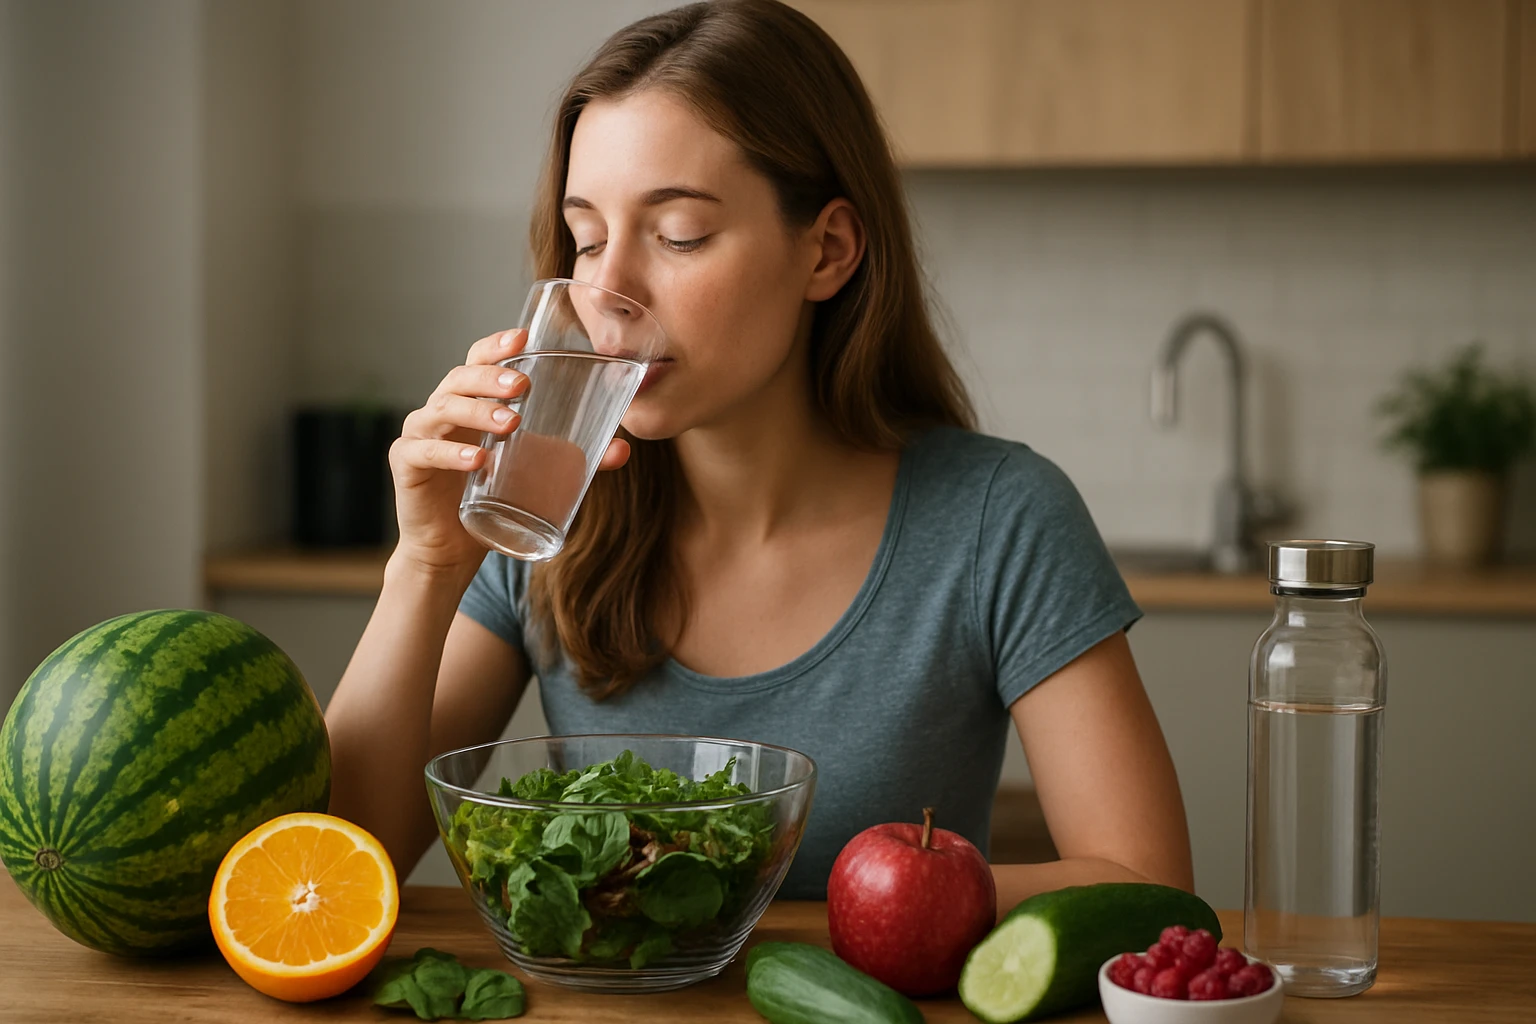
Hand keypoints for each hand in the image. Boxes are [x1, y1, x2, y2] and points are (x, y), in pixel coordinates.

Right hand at [388, 329, 631, 574]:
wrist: (451, 549)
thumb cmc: (490, 499)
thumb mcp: (536, 475)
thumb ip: (576, 461)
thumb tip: (623, 449)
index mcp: (470, 402)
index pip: (477, 361)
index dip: (496, 346)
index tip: (523, 338)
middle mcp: (441, 410)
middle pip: (460, 378)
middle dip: (492, 378)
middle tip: (523, 387)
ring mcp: (419, 434)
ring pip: (443, 409)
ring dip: (478, 412)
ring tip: (511, 424)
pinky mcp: (407, 465)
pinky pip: (425, 451)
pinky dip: (451, 453)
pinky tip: (477, 460)